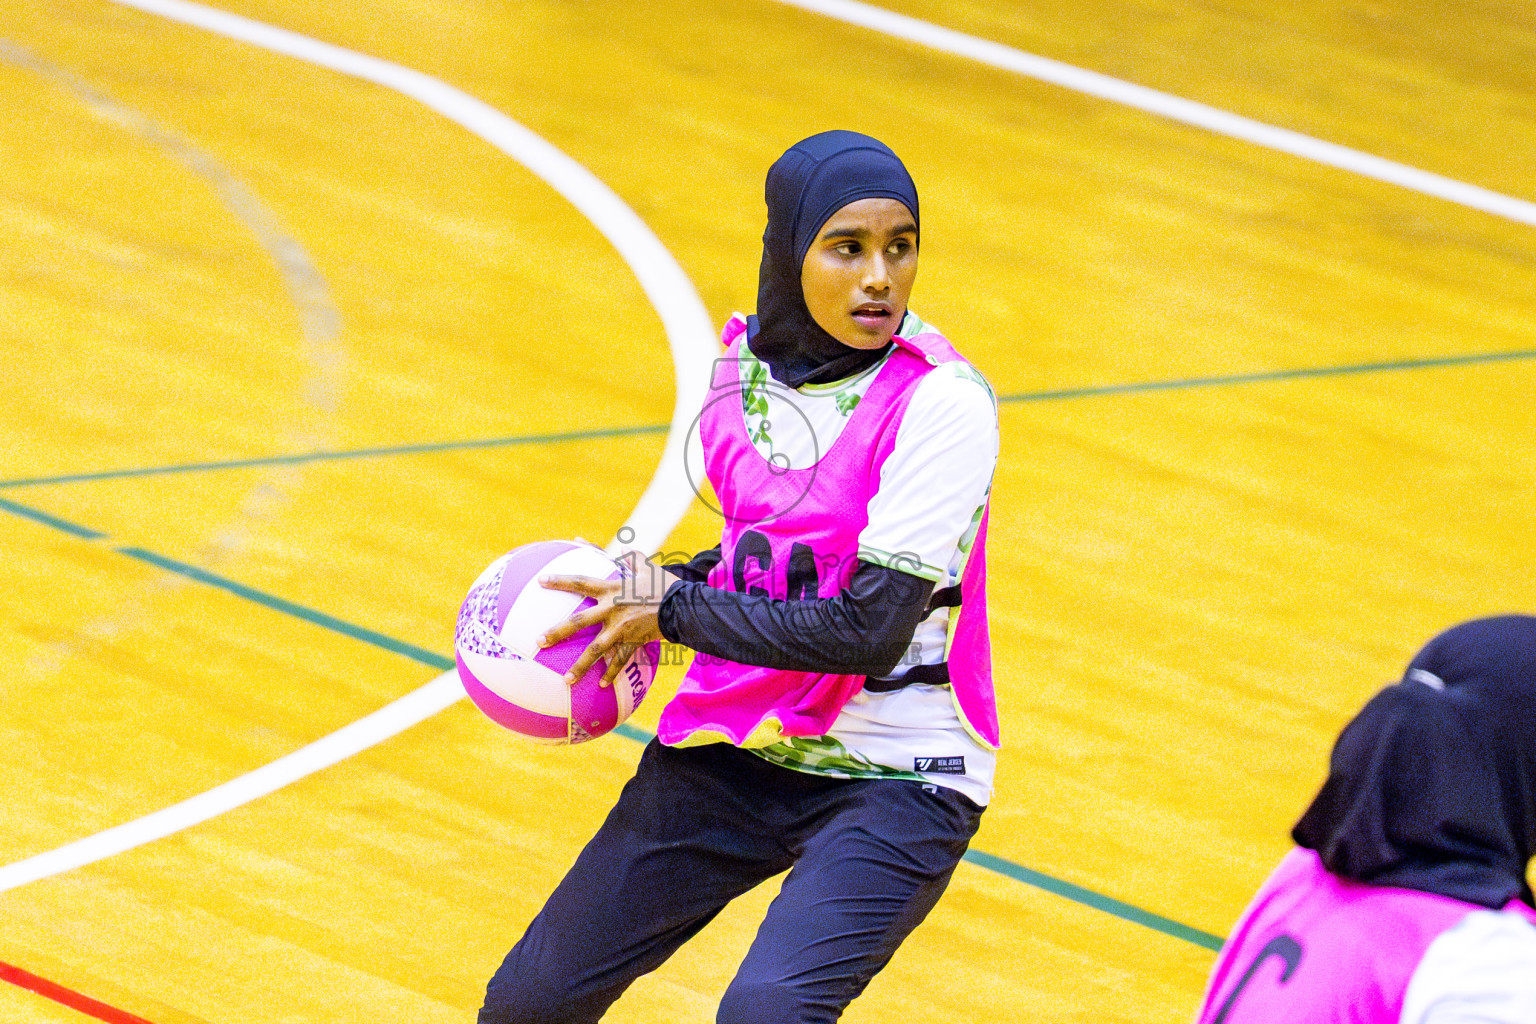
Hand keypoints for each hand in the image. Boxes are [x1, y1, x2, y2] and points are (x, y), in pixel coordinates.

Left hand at [539, 556, 673, 687]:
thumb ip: (626, 557)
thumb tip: (607, 546)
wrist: (683, 606)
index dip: (560, 580)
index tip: (541, 581)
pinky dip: (611, 673)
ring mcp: (621, 628)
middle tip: (539, 641)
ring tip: (566, 680)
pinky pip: (620, 660)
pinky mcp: (633, 641)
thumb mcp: (645, 566)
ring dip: (580, 666)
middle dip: (557, 632)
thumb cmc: (663, 584)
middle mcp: (612, 610)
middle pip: (579, 622)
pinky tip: (601, 685)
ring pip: (596, 650)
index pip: (581, 582)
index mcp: (612, 589)